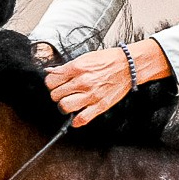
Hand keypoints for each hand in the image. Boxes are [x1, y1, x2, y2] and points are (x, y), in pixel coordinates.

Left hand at [40, 40, 170, 125]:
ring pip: (65, 107)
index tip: (55, 85)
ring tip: (69, 103)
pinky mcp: (100, 106)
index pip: (51, 80)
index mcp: (77, 68)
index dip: (51, 84)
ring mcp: (91, 95)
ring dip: (64, 106)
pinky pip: (82, 119)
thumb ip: (67, 67)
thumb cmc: (108, 60)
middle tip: (63, 93)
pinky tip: (76, 116)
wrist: (128, 65)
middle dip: (57, 95)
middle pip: (55, 95)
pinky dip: (76, 121)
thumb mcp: (84, 58)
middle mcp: (82, 82)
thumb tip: (52, 72)